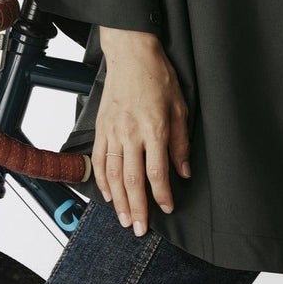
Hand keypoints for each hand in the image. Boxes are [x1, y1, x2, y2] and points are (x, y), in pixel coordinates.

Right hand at [92, 27, 191, 235]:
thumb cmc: (158, 78)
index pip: (157, 171)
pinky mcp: (101, 128)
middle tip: (141, 229)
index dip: (162, 194)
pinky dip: (103, 180)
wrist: (131, 55)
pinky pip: (99, 160)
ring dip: (119, 201)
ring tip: (125, 220)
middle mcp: (131, 133)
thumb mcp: (180, 108)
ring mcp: (113, 132)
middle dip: (138, 208)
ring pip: (114, 175)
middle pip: (133, 180)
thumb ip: (181, 143)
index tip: (167, 209)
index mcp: (154, 129)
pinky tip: (108, 195)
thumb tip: (183, 172)